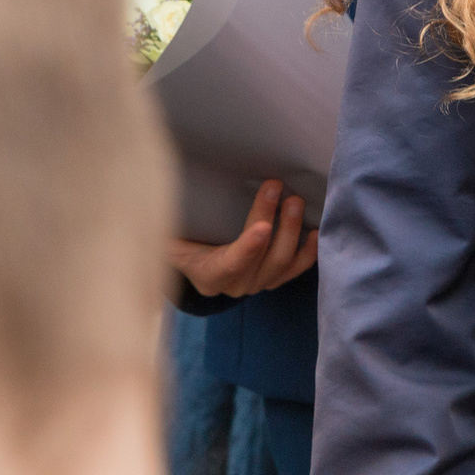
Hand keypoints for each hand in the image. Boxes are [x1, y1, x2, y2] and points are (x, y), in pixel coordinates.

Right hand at [168, 181, 317, 298]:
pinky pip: (295, 270)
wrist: (196, 262)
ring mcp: (256, 284)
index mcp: (207, 275)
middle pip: (262, 259)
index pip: (230, 265)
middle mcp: (234, 285)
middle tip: (278, 188)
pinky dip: (308, 252)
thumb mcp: (170, 233)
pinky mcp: (273, 279)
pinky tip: (316, 231)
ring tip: (295, 201)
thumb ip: (168, 219)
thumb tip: (158, 192)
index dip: (248, 249)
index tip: (263, 227)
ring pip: (281, 264)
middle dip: (274, 223)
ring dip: (292, 231)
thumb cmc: (182, 240)